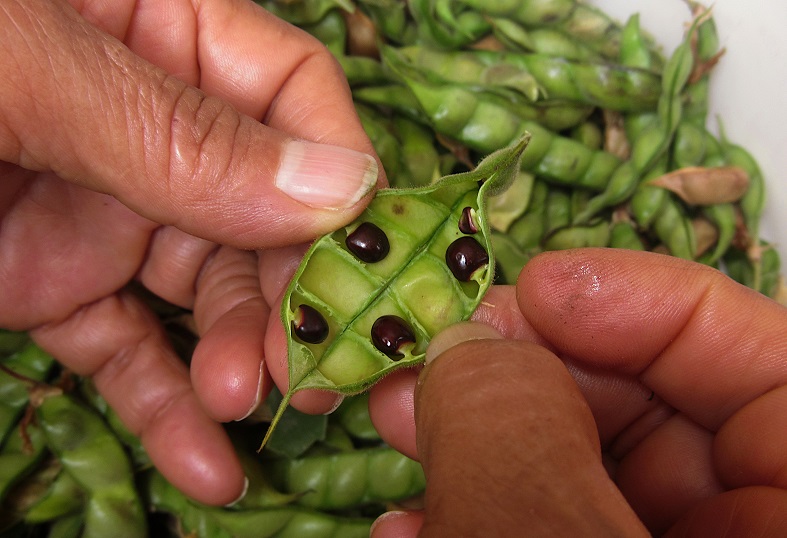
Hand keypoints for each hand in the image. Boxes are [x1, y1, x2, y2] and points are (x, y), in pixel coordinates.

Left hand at [0, 0, 380, 504]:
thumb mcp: (10, 61)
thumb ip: (170, 128)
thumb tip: (335, 188)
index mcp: (155, 24)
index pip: (289, 91)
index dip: (337, 169)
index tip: (354, 257)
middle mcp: (144, 120)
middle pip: (263, 208)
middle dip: (286, 290)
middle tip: (295, 370)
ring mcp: (98, 205)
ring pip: (202, 288)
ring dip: (234, 356)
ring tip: (244, 412)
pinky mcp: (45, 281)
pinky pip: (124, 345)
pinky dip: (163, 404)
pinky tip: (203, 464)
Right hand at [369, 248, 786, 535]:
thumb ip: (517, 430)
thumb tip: (467, 346)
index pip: (763, 358)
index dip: (646, 299)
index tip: (535, 288)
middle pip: (660, 410)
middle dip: (531, 372)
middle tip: (439, 352)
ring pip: (589, 472)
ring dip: (484, 440)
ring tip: (402, 417)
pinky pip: (557, 530)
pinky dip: (484, 512)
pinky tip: (416, 518)